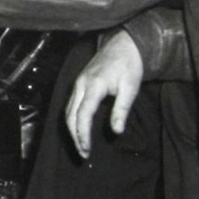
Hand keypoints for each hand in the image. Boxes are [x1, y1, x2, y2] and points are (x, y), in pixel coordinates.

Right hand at [64, 30, 143, 158]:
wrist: (124, 44)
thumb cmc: (129, 66)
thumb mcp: (130, 88)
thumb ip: (121, 109)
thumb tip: (116, 131)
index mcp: (93, 85)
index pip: (82, 114)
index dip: (83, 134)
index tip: (87, 149)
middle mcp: (80, 85)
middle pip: (70, 115)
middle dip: (75, 136)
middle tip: (84, 153)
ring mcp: (78, 84)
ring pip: (68, 111)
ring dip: (72, 130)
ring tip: (81, 146)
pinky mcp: (79, 84)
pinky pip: (70, 105)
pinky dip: (72, 120)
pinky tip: (79, 130)